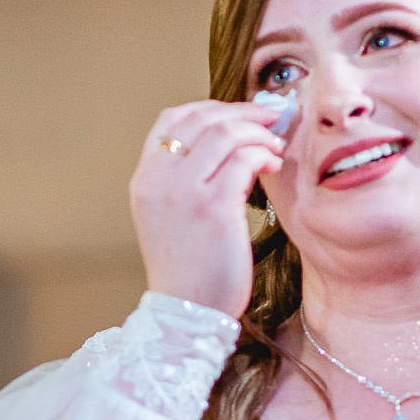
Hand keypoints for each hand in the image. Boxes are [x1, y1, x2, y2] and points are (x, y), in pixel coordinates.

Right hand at [130, 100, 285, 316]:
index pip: (171, 119)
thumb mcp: (169, 216)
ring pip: (225, 132)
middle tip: (270, 117)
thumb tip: (228, 143)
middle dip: (242, 112)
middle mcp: (159, 179)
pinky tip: (273, 164)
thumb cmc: (189, 268)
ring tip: (274, 145)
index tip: (240, 115)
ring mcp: (184, 191)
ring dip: (257, 131)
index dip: (210, 108)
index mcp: (145, 179)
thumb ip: (184, 179)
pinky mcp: (213, 206)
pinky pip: (243, 159)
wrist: (187, 312)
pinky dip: (263, 153)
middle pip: (201, 118)